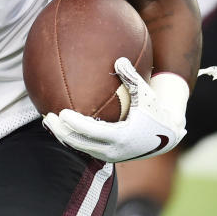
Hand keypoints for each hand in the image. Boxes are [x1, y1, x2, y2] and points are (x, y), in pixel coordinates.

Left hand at [42, 57, 188, 162]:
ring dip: (64, 136)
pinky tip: (61, 126)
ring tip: (49, 121)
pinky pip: (85, 147)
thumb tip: (119, 59)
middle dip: (62, 131)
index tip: (61, 113)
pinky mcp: (107, 155)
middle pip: (80, 143)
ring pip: (80, 147)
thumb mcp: (146, 94)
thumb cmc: (154, 110)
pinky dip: (72, 138)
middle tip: (49, 117)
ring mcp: (110, 155)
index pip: (92, 132)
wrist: (168, 135)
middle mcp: (114, 150)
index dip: (75, 124)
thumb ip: (132, 77)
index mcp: (122, 136)